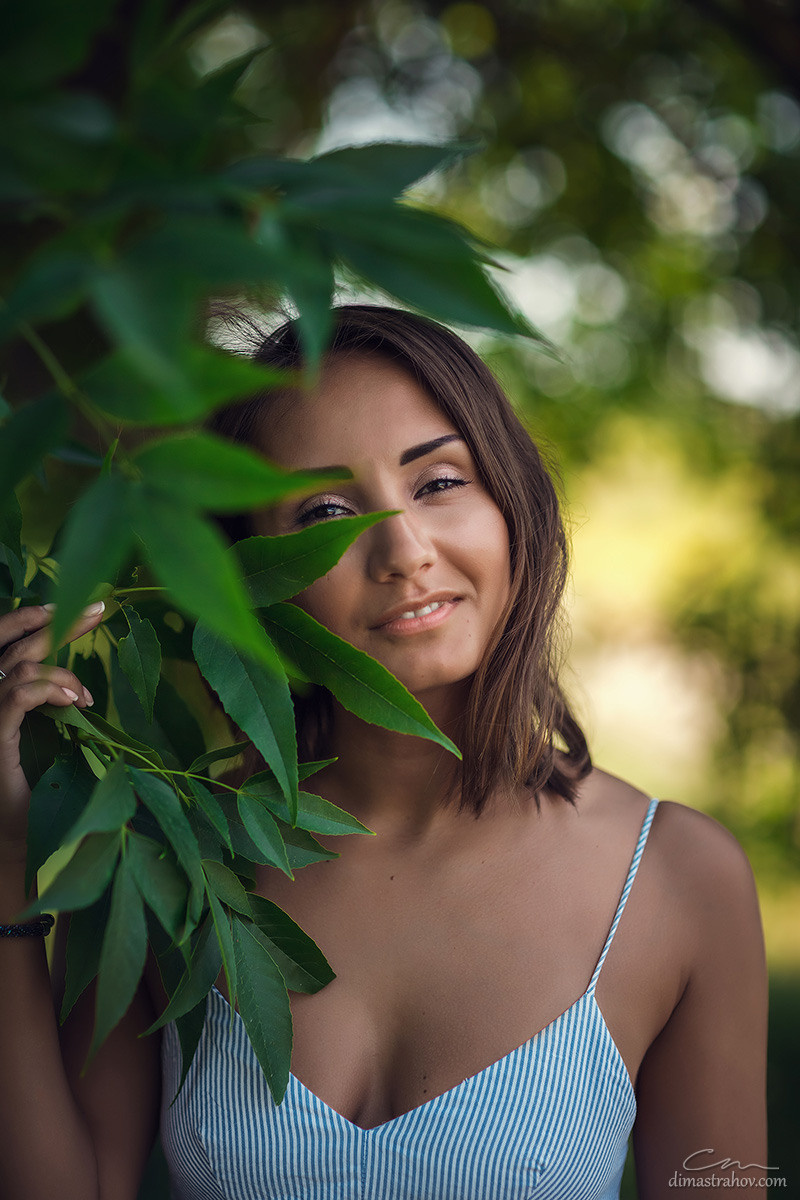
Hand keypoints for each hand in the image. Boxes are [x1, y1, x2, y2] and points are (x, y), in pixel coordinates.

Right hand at [0, 602, 104, 856]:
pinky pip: (17, 694)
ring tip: (87, 698)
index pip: (7, 642)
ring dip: (64, 673)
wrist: (14, 840)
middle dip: (58, 622)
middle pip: (15, 643)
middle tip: (100, 611)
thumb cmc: (32, 792)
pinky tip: (76, 703)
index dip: (34, 618)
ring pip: (22, 667)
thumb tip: (82, 684)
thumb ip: (52, 705)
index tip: (76, 608)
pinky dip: (50, 689)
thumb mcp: (47, 739)